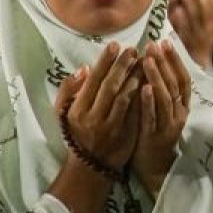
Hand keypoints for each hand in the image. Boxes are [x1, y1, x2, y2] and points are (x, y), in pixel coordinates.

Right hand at [56, 43, 141, 169]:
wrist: (90, 166)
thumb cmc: (77, 133)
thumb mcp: (63, 113)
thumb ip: (69, 89)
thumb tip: (84, 68)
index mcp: (77, 110)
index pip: (93, 81)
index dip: (104, 62)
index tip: (114, 45)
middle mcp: (93, 118)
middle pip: (110, 86)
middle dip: (122, 66)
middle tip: (132, 49)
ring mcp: (111, 127)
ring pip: (125, 97)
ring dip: (135, 77)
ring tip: (143, 62)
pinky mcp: (126, 134)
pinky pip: (135, 111)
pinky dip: (142, 95)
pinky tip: (149, 81)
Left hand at [133, 40, 191, 197]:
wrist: (154, 167)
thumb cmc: (154, 132)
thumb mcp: (161, 109)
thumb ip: (160, 89)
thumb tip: (153, 60)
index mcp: (182, 105)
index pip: (182, 77)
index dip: (175, 59)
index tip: (165, 41)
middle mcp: (179, 113)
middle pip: (175, 84)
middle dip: (164, 63)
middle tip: (152, 45)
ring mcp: (169, 125)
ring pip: (166, 98)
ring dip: (157, 77)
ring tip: (148, 61)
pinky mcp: (157, 137)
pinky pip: (154, 117)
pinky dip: (150, 102)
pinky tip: (143, 88)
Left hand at [169, 0, 212, 69]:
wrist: (193, 76)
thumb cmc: (200, 51)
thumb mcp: (212, 37)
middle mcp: (206, 36)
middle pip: (206, 15)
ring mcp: (195, 43)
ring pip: (195, 23)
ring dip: (191, 8)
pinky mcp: (183, 49)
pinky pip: (183, 34)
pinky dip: (181, 21)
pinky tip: (176, 11)